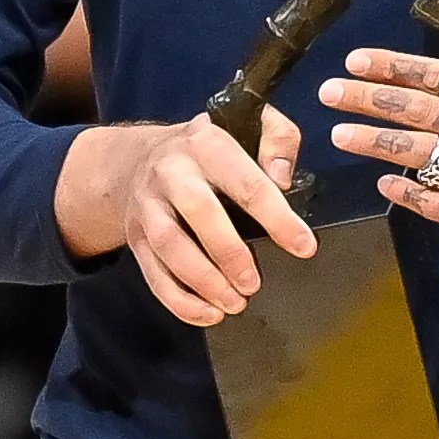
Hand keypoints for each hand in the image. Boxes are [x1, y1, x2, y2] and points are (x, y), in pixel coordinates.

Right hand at [55, 107, 313, 326]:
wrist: (134, 160)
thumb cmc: (206, 149)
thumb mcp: (247, 124)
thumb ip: (277, 139)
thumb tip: (284, 178)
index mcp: (207, 144)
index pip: (246, 182)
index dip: (278, 218)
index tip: (304, 247)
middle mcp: (172, 172)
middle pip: (198, 211)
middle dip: (229, 253)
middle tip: (254, 284)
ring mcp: (148, 205)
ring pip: (170, 245)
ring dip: (203, 281)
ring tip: (234, 304)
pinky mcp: (135, 236)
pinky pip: (152, 272)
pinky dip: (179, 300)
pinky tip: (208, 314)